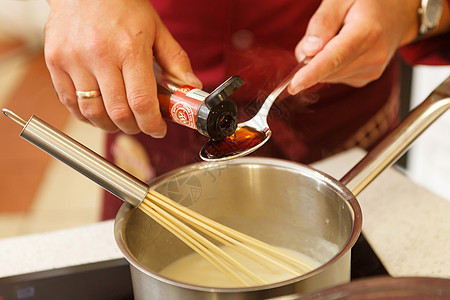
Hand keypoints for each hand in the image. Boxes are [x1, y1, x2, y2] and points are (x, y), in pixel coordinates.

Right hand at [44, 0, 201, 136]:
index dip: (152, 125)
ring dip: (110, 125)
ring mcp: (73, 59)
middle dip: (134, 127)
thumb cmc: (122, 5)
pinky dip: (86, 115)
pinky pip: (69, 103)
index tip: (158, 130)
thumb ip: (175, 61)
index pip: (141, 102)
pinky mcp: (55, 62)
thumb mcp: (156, 29)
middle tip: (141, 124)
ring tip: (120, 120)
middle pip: (118, 113)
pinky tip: (99, 111)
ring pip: (92, 113)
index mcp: (130, 48)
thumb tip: (190, 87)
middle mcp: (100, 55)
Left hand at [288, 0, 419, 93]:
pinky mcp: (366, 78)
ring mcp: (371, 70)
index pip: (334, 59)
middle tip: (321, 34)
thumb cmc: (371, 1)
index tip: (294, 86)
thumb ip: (322, 22)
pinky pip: (335, 77)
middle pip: (327, 70)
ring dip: (321, 61)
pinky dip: (331, 66)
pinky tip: (343, 48)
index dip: (311, 74)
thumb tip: (307, 52)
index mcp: (367, 32)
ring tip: (338, 36)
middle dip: (312, 58)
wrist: (399, 13)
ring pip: (329, 75)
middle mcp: (373, 56)